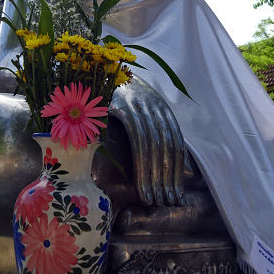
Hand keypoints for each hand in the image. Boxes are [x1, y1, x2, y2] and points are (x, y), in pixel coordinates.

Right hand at [109, 76, 190, 205]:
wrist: (95, 71)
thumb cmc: (113, 96)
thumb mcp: (136, 111)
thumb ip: (149, 131)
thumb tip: (166, 164)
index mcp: (161, 107)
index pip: (175, 143)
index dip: (178, 170)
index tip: (178, 193)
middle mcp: (154, 104)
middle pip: (167, 146)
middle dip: (168, 178)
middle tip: (167, 202)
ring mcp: (140, 103)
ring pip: (155, 145)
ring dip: (155, 176)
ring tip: (154, 199)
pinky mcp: (123, 106)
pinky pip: (139, 138)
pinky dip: (143, 163)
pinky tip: (142, 182)